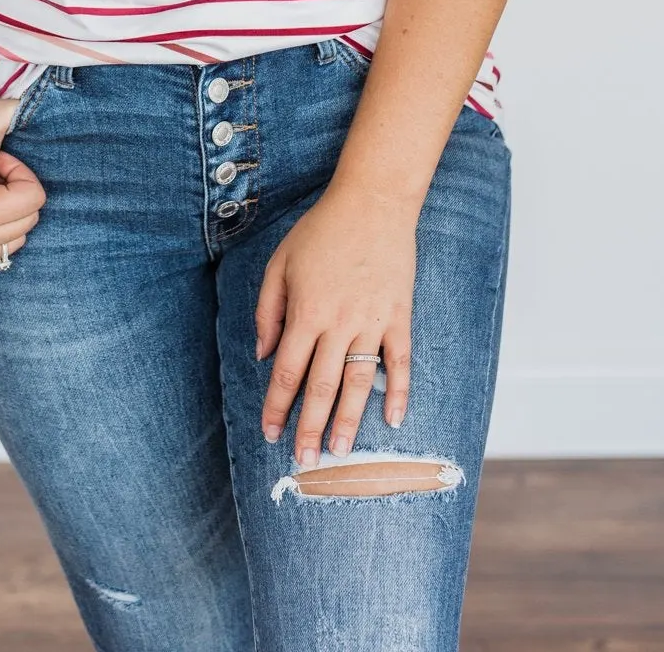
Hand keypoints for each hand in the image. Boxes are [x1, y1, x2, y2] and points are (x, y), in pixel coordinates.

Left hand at [254, 184, 416, 465]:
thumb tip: (264, 354)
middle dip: (309, 427)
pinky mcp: (399, 316)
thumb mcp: (280, 262)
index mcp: (306, 311)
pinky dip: (399, 393)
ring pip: (358, 383)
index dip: (277, 405)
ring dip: (347, 420)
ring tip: (339, 452)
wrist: (372, 203)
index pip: (287, 371)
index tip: (270, 432)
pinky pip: (400, 362)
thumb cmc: (321, 230)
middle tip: (304, 460)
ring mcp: (372, 322)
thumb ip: (268, 310)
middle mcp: (338, 323)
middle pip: (321, 386)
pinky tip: (393, 421)